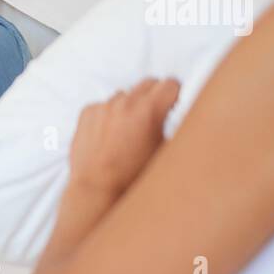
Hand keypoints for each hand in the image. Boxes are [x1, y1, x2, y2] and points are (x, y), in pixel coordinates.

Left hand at [69, 77, 180, 197]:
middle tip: (155, 117)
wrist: (98, 190)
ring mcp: (103, 106)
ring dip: (131, 105)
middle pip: (148, 83)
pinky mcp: (87, 113)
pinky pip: (103, 104)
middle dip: (155, 96)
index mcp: (149, 110)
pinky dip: (109, 114)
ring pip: (125, 95)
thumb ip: (176, 128)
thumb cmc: (135, 176)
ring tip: (130, 130)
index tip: (174, 104)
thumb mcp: (166, 152)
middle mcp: (125, 103)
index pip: (171, 84)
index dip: (175, 95)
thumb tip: (187, 116)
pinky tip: (110, 134)